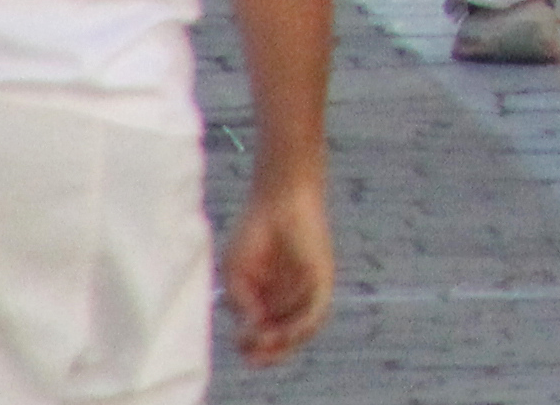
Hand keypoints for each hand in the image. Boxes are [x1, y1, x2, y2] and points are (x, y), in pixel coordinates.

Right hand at [221, 165, 334, 363]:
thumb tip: (253, 331)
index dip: (252, 347)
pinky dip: (302, 325)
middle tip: (253, 359)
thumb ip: (242, 304)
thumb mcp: (236, 275)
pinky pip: (316, 310)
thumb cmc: (253, 234)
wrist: (277, 201)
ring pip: (300, 329)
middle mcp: (289, 299)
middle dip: (270, 353)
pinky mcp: (322, 280)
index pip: (263, 334)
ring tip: (266, 345)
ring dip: (285, 343)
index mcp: (267, 300)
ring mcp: (306, 291)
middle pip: (284, 338)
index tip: (240, 348)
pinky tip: (285, 331)